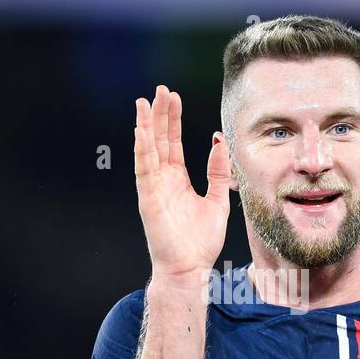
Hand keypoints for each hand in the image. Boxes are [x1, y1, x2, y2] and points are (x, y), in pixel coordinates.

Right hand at [134, 85, 230, 278]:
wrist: (190, 268)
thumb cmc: (201, 241)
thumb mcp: (218, 200)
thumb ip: (219, 172)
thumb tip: (218, 142)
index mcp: (177, 180)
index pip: (172, 143)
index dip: (172, 120)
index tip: (173, 97)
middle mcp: (162, 180)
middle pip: (158, 140)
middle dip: (158, 115)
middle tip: (160, 90)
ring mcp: (153, 188)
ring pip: (147, 150)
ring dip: (146, 126)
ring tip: (144, 102)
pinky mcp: (148, 199)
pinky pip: (144, 170)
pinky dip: (142, 150)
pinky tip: (140, 131)